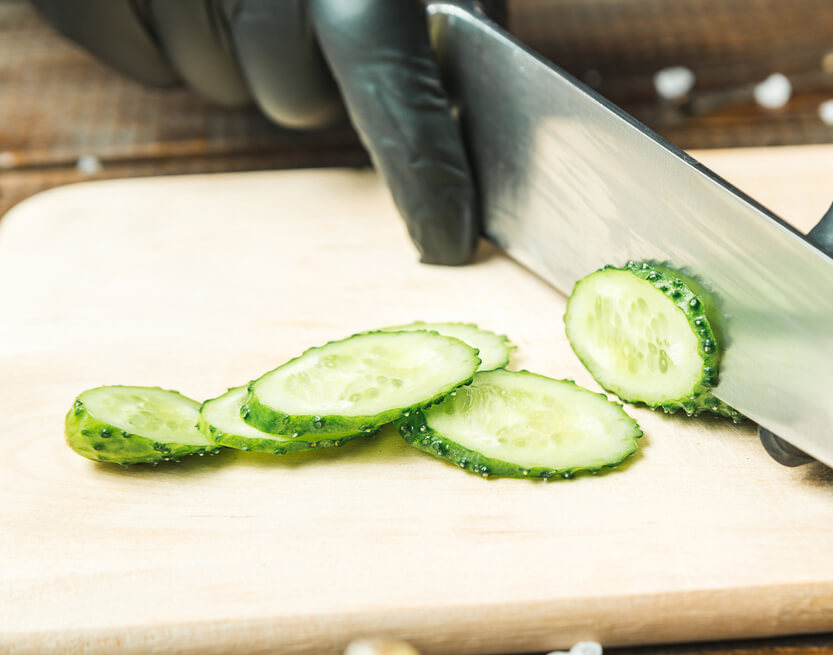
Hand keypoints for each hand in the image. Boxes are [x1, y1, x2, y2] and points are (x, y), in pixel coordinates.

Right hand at [32, 0, 505, 265]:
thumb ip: (449, 17)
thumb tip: (474, 106)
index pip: (391, 83)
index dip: (423, 170)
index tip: (447, 242)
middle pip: (296, 98)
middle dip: (305, 75)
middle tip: (298, 13)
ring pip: (223, 83)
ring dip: (239, 54)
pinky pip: (145, 63)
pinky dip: (162, 39)